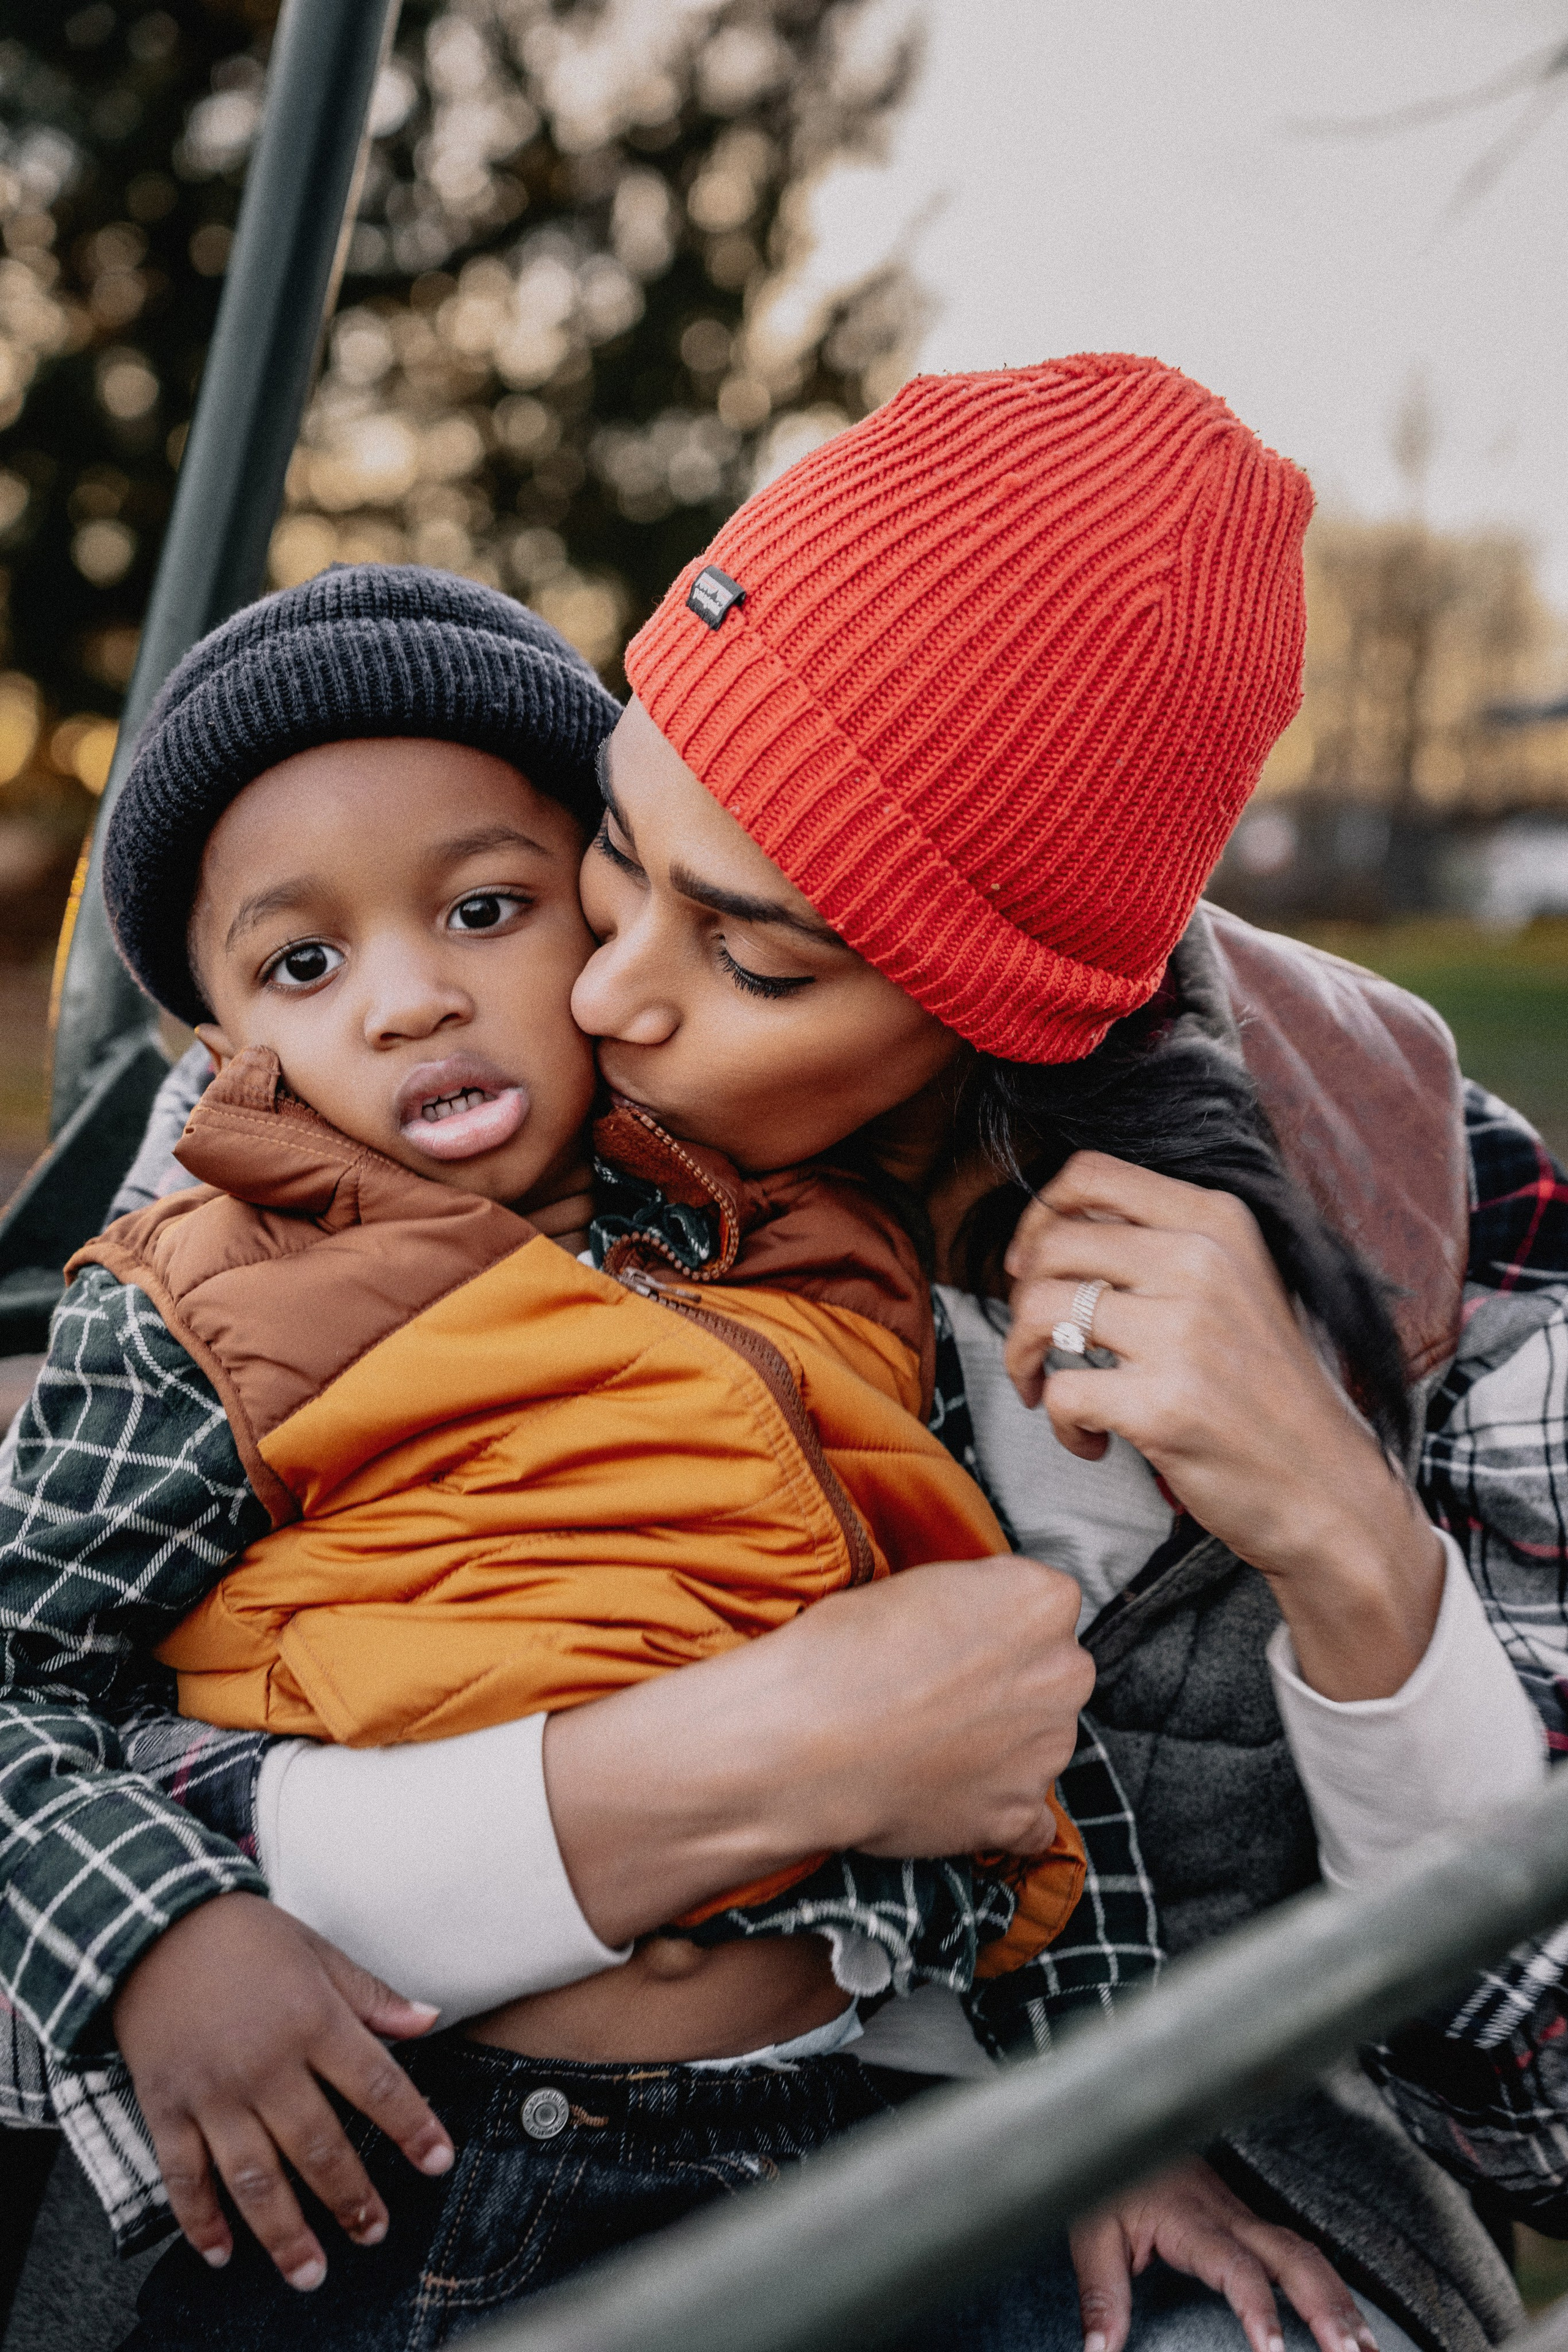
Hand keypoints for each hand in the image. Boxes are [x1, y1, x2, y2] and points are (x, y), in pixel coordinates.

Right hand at [113, 1893, 453, 2290]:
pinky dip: (201, 2221)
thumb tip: (431, 2021)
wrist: (152, 1926)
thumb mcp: (317, 1952)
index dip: (412, 2126)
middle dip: (350, 2197)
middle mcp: (265, 2064)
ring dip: (284, 2232)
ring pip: (254, 2177)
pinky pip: (184, 2176)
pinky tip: (223, 2254)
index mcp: (312, 2020)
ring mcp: (212, 2092)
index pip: (377, 2083)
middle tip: (374, 2232)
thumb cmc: (245, 1937)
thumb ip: (372, 1996)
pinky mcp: (166, 2107)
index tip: (439, 2163)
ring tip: (312, 2272)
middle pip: (317, 2145)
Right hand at [545, 1553, 1092, 1946]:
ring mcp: (1043, 1754)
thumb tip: (964, 1611)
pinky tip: (919, 1790)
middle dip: (1001, 1681)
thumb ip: (955, 1595)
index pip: (1041, 1600)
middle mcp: (1062, 1676)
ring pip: (1033, 1738)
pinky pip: (1013, 1810)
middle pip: (1050, 1671)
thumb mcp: (887, 1585)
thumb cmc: (818, 1651)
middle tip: (922, 1691)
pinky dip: (978, 1806)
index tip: (940, 1635)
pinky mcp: (1014, 1818)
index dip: (986, 1620)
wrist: (782, 1746)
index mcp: (1037, 1600)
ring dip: (992, 1741)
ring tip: (910, 1741)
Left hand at [1002, 1153, 1442, 1700]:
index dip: (1038, 1219)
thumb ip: (1163, 1245)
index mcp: (1218, 1220)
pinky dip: (1060, 1424)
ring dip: (1022, 1357)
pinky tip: (1092, 1440)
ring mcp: (1184, 1333)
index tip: (1031, 1265)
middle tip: (1038, 1340)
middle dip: (1020, 1298)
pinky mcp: (1164, 1404)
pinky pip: (1062, 1391)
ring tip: (1047, 1387)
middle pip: (1053, 1245)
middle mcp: (1203, 1262)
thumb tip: (1055, 1233)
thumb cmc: (1270, 1391)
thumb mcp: (1237, 1284)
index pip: (1090, 1175)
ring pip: (1042, 1311)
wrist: (1329, 1488)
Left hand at [1070, 2157, 1378, 2351]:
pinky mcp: (1250, 2219)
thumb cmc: (1107, 2182)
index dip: (1259, 2309)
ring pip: (1305, 2251)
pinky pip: (1299, 2247)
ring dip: (1340, 2299)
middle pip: (1292, 2256)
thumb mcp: (1092, 2236)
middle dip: (1327, 2306)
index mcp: (1192, 2218)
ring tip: (1369, 2348)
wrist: (1119, 2129)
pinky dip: (1329, 2283)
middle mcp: (1228, 2215)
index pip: (1235, 2266)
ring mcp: (1244, 2214)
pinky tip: (1348, 2316)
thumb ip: (1102, 2296)